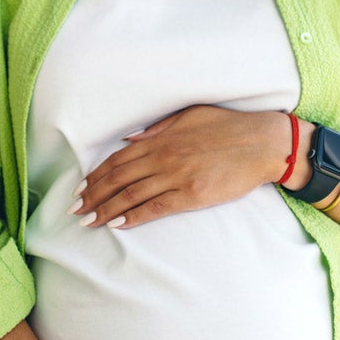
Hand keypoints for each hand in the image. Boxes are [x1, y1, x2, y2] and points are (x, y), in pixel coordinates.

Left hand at [72, 105, 290, 228]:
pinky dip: (133, 216)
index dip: (96, 176)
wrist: (264, 143)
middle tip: (76, 210)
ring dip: (105, 210)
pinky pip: (155, 208)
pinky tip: (117, 224)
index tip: (81, 189)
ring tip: (88, 220)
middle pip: (118, 179)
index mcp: (160, 139)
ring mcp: (177, 177)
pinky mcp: (191, 195)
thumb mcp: (189, 116)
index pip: (118, 160)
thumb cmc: (229, 127)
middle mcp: (163, 157)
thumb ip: (157, 129)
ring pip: (131, 196)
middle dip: (93, 196)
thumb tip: (129, 139)